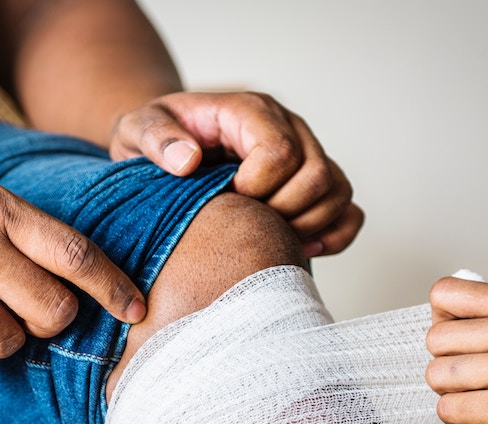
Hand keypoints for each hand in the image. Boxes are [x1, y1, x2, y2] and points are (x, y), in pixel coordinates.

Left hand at [109, 91, 363, 256]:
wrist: (169, 147)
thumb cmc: (156, 139)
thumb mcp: (138, 129)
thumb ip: (157, 139)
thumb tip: (187, 161)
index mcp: (250, 112)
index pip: (280, 152)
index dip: (257, 187)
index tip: (227, 198)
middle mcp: (289, 128)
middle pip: (317, 175)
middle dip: (282, 211)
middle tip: (246, 223)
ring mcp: (308, 155)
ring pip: (338, 193)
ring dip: (308, 226)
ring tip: (267, 238)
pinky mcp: (315, 184)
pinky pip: (349, 211)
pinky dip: (335, 234)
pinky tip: (300, 248)